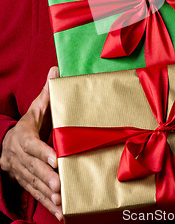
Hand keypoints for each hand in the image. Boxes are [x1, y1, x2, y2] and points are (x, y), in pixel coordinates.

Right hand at [0, 66, 62, 220]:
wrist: (7, 142)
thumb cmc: (29, 123)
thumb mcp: (36, 108)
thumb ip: (47, 93)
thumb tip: (56, 70)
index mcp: (23, 137)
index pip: (32, 145)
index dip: (43, 153)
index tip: (56, 159)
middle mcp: (19, 157)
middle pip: (33, 168)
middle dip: (46, 178)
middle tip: (60, 185)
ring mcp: (21, 172)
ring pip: (33, 184)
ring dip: (47, 194)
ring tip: (60, 201)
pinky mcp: (25, 182)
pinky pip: (35, 195)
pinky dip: (46, 205)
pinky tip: (59, 213)